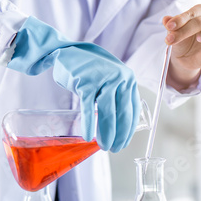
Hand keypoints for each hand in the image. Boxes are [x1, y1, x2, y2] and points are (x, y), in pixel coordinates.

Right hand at [8, 17, 140, 152]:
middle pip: (122, 114)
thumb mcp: (111, 79)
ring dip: (106, 133)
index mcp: (128, 80)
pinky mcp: (86, 83)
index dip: (129, 129)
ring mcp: (103, 80)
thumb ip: (118, 97)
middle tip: (115, 149)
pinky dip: (88, 124)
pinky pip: (88, 109)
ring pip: (107, 113)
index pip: (133, 110)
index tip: (124, 142)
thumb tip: (120, 126)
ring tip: (104, 146)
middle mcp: (119, 79)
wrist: (67, 52)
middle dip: (119, 135)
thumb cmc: (91, 70)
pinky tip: (88, 136)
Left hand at [163, 4, 200, 90]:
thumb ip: (171, 28)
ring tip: (199, 39)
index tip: (169, 27)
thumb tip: (165, 19)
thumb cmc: (183, 43)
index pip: (191, 13)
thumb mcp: (174, 36)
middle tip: (172, 39)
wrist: (188, 59)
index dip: (180, 19)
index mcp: (199, 11)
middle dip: (185, 30)